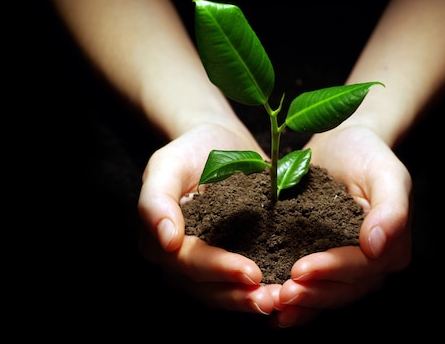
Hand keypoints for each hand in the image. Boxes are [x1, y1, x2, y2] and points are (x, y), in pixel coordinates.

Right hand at [137, 121, 279, 314]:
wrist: (220, 142)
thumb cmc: (191, 150)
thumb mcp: (167, 164)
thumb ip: (156, 199)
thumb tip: (166, 241)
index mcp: (159, 243)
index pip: (189, 263)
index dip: (219, 270)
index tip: (252, 272)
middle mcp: (180, 262)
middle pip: (207, 288)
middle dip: (241, 296)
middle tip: (274, 298)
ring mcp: (207, 267)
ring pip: (226, 295)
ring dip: (253, 301)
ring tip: (284, 300)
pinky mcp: (233, 262)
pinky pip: (243, 286)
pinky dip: (263, 291)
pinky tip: (288, 293)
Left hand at [270, 125, 411, 327]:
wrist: (342, 145)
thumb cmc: (366, 153)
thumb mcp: (385, 172)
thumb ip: (391, 209)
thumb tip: (375, 247)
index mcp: (392, 247)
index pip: (362, 268)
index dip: (332, 271)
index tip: (300, 269)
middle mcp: (373, 265)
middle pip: (344, 289)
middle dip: (312, 294)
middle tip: (281, 294)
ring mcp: (348, 269)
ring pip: (327, 296)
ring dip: (301, 305)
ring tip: (272, 303)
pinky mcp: (326, 265)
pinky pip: (313, 289)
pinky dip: (296, 303)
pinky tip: (273, 310)